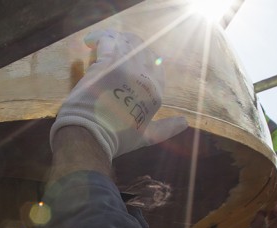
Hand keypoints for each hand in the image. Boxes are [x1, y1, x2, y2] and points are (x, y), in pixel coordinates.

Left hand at [50, 30, 186, 159]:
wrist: (90, 136)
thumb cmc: (116, 139)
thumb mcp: (146, 137)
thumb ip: (166, 129)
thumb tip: (185, 123)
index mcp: (156, 93)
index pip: (157, 65)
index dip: (145, 58)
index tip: (130, 59)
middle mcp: (145, 77)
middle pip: (143, 49)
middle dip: (130, 45)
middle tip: (114, 47)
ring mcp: (128, 67)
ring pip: (126, 42)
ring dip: (115, 39)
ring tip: (101, 42)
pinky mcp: (108, 62)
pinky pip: (108, 40)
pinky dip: (99, 38)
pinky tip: (90, 42)